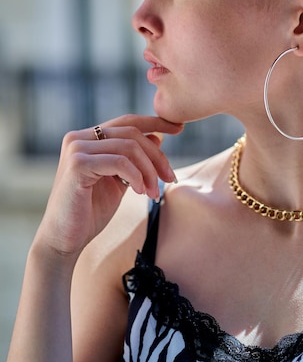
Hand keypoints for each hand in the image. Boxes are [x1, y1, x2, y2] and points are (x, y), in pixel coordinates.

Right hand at [34, 115, 182, 259]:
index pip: (127, 121)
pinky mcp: (77, 164)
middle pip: (132, 133)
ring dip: (149, 171)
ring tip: (153, 193)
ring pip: (129, 147)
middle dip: (157, 156)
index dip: (156, 122)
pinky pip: (120, 162)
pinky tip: (139, 191)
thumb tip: (157, 137)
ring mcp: (76, 148)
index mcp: (87, 137)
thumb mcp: (119, 180)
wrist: (64, 240)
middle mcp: (78, 137)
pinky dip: (136, 176)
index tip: (180, 128)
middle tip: (169, 178)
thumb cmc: (90, 212)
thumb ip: (133, 159)